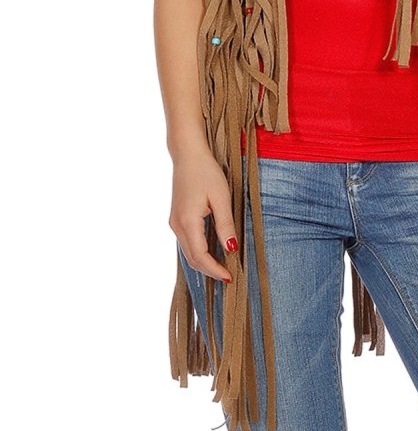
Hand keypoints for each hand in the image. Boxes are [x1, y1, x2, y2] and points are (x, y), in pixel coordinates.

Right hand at [169, 145, 237, 282]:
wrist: (187, 154)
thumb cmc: (206, 172)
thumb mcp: (221, 197)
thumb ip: (225, 225)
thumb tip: (231, 249)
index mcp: (187, 221)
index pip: (200, 256)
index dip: (215, 269)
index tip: (230, 276)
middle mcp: (176, 225)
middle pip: (192, 258)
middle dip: (209, 270)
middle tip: (228, 276)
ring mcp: (174, 222)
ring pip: (188, 252)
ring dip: (204, 262)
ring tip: (222, 267)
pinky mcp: (176, 218)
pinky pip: (187, 242)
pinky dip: (199, 251)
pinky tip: (212, 252)